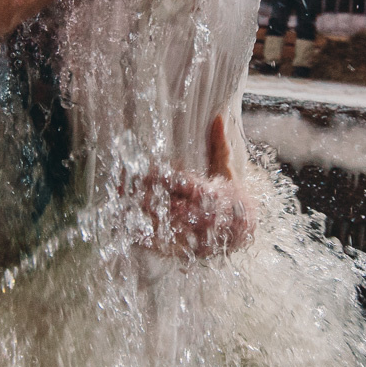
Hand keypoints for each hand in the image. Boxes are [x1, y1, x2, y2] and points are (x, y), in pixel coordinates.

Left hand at [129, 115, 256, 256]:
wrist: (244, 231)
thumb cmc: (232, 196)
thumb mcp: (227, 171)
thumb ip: (219, 146)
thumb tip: (219, 117)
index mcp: (213, 195)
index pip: (184, 184)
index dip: (163, 178)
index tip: (143, 170)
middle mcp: (205, 216)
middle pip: (171, 206)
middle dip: (147, 198)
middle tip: (122, 188)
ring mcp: (197, 235)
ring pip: (167, 227)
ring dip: (143, 219)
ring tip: (121, 208)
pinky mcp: (191, 248)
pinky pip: (167, 247)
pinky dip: (149, 241)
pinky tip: (130, 233)